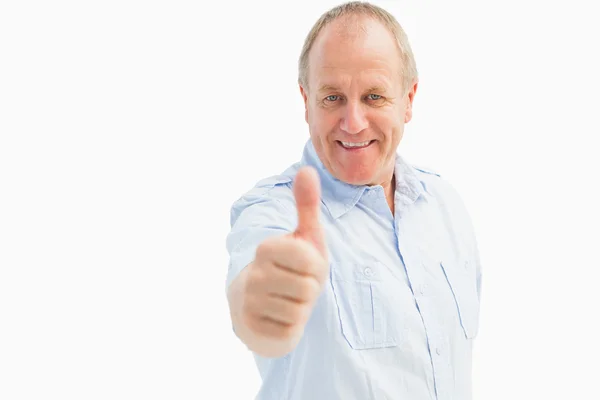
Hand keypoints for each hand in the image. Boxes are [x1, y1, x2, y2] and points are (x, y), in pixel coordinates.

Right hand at [242, 166, 328, 342]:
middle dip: (310, 289)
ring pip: (300, 311)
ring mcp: (249, 303)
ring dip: (301, 309)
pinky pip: (290, 332)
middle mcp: (252, 274)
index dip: (315, 265)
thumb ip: (306, 205)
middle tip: (297, 285)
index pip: (310, 260)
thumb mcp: (304, 237)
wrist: (260, 304)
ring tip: (289, 300)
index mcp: (266, 248)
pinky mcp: (251, 330)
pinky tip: (280, 318)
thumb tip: (307, 169)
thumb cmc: (290, 266)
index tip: (304, 265)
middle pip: (308, 288)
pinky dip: (292, 328)